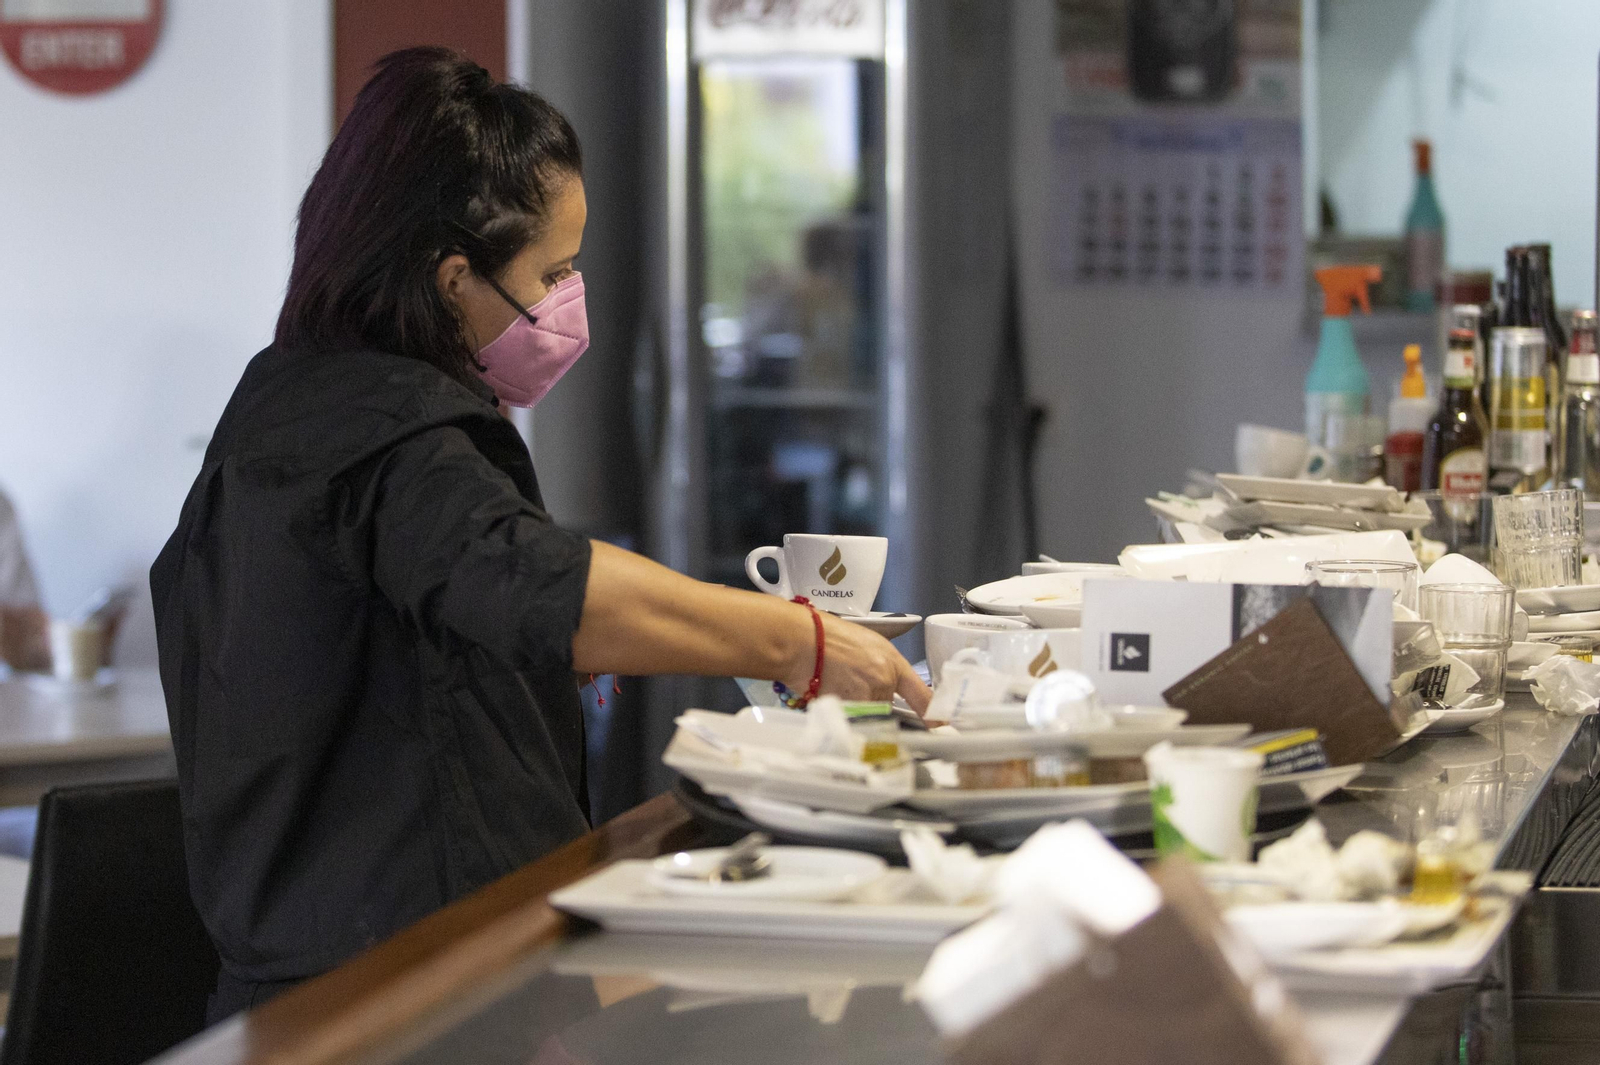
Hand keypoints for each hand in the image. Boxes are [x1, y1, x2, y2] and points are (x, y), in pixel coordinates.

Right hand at [788, 609, 932, 715]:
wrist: (801, 640)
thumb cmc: (827, 635)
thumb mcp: (865, 644)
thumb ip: (881, 667)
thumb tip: (885, 686)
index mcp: (892, 662)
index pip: (922, 695)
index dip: (933, 715)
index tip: (941, 727)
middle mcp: (883, 681)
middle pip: (886, 708)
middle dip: (871, 702)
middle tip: (848, 682)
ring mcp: (864, 697)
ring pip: (866, 716)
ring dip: (853, 708)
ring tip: (834, 684)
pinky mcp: (845, 710)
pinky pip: (848, 720)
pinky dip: (838, 712)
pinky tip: (826, 692)